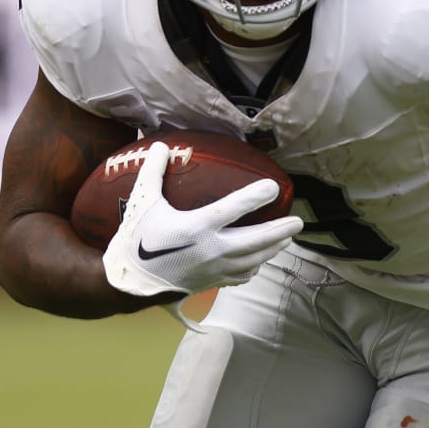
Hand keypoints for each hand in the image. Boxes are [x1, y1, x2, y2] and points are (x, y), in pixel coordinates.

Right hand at [102, 141, 303, 297]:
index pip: (233, 209)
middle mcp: (211, 250)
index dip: (256, 197)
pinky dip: (254, 267)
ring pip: (254, 260)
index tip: (274, 187)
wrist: (130, 283)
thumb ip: (153, 173)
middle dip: (280, 231)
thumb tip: (158, 145)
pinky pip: (241, 276)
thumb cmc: (136, 240)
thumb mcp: (142, 203)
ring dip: (273, 248)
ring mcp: (214, 269)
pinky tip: (259, 261)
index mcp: (196, 227)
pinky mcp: (212, 282)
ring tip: (287, 239)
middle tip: (298, 222)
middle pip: (256, 240)